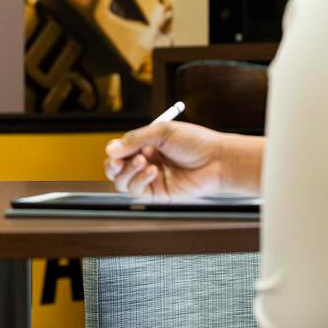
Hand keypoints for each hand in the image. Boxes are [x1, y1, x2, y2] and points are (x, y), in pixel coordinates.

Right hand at [104, 121, 257, 200]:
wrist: (217, 159)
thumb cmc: (195, 142)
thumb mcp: (162, 132)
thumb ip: (135, 140)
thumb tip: (110, 150)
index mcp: (148, 146)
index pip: (121, 151)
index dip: (115, 151)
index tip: (115, 150)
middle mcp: (147, 163)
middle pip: (117, 169)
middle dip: (112, 165)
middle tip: (117, 161)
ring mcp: (152, 180)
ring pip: (123, 182)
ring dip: (128, 171)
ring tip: (143, 162)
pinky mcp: (159, 194)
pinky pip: (137, 191)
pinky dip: (140, 180)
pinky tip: (153, 170)